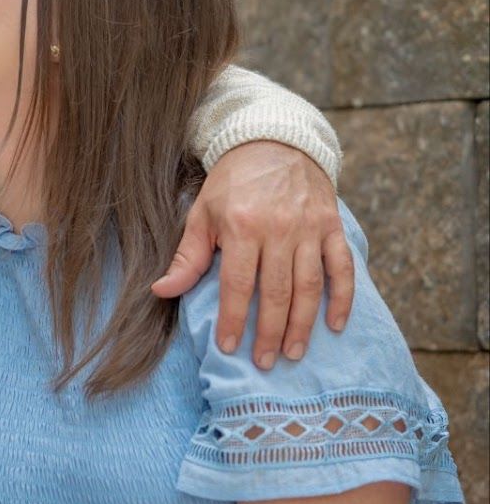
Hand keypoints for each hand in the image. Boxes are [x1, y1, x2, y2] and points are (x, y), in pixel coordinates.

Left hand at [151, 142, 353, 365]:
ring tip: (293, 353)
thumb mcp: (202, 213)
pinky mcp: (332, 226)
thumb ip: (187, 256)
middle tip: (263, 362)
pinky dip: (343, 298)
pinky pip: (342, 267)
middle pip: (276, 291)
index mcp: (241, 226)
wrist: (273, 140)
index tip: (228, 347)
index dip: (233, 319)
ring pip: (309, 286)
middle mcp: (279, 229)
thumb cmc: (232, 182)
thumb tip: (160, 291)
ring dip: (302, 324)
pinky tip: (335, 325)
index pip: (237, 284)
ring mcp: (309, 228)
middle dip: (268, 332)